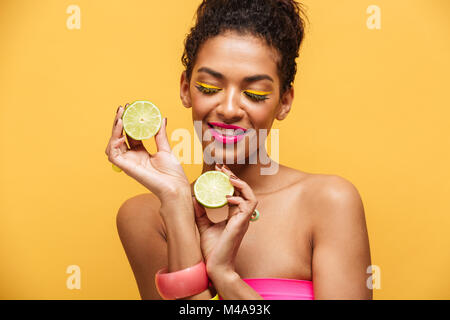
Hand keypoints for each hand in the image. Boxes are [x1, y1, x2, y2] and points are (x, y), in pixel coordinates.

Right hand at [105, 104, 189, 200]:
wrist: (175, 187)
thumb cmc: (172, 173)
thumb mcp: (166, 149)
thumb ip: (160, 135)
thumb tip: (161, 119)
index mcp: (141, 153)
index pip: (130, 134)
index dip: (129, 122)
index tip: (131, 108)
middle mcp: (132, 157)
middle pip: (119, 137)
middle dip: (119, 122)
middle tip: (123, 107)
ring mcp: (128, 163)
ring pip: (113, 144)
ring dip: (114, 130)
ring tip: (121, 116)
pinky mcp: (126, 168)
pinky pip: (113, 154)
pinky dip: (113, 142)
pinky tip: (121, 132)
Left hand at [192, 164, 257, 278]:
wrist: (215, 267)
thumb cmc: (212, 250)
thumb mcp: (203, 226)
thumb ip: (200, 212)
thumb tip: (193, 198)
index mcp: (234, 216)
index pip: (236, 193)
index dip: (229, 180)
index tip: (219, 170)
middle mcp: (241, 217)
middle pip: (245, 191)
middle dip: (234, 177)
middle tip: (221, 167)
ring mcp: (243, 221)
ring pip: (251, 196)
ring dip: (241, 185)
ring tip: (228, 177)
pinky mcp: (241, 225)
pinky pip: (247, 207)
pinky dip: (238, 199)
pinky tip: (227, 197)